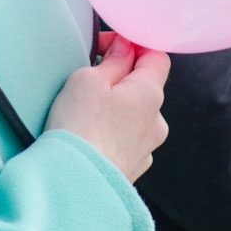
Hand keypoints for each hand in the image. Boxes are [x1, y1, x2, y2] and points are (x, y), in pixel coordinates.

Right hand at [45, 34, 169, 182]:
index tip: (108, 46)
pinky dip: (112, 133)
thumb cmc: (79, 128)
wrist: (73, 185)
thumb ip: (113, 60)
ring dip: (117, 108)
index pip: (157, 56)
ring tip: (86, 114)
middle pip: (145, 87)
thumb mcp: (88, 79)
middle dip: (121, 78)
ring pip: (136, 116)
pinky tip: (90, 138)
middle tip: (90, 80)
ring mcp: (147, 148)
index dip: (133, 45)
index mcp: (150, 94)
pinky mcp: (132, 168)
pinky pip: (127, 140)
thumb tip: (125, 48)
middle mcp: (156, 121)